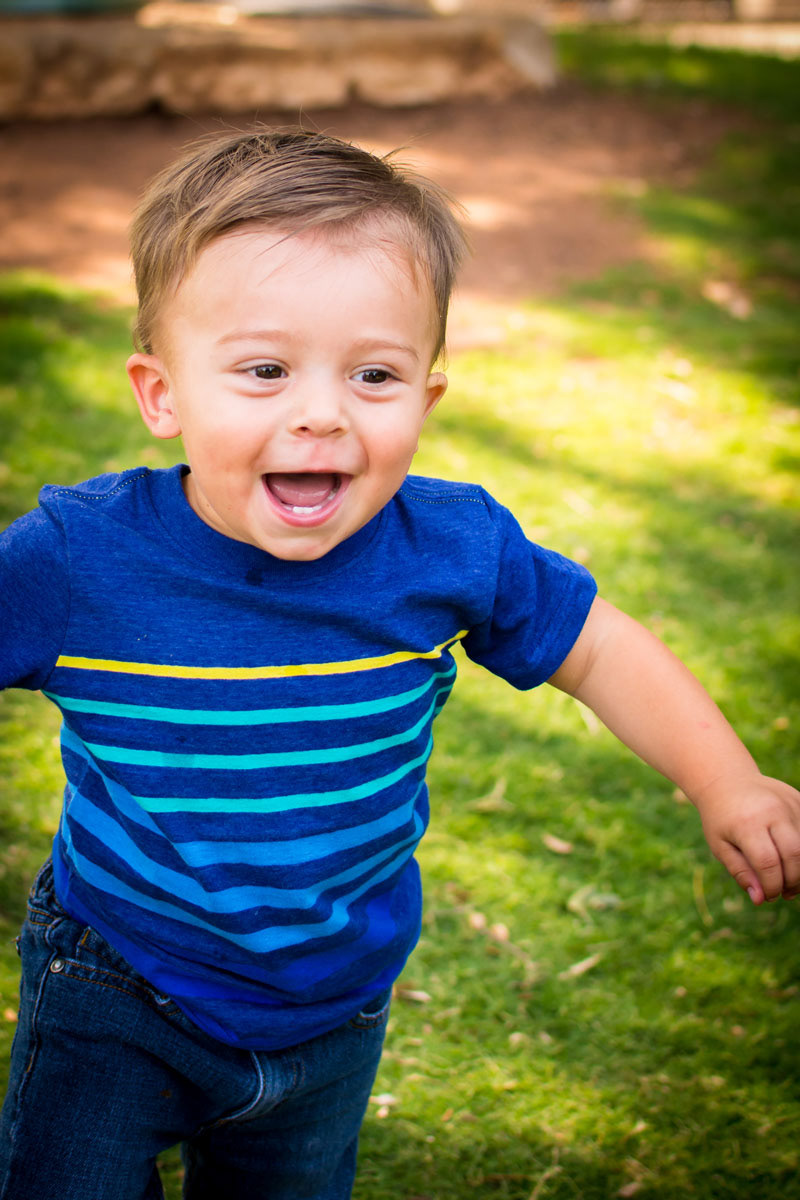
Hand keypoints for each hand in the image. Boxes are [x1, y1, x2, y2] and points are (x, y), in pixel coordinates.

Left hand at [694, 775, 799, 903]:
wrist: (727, 781)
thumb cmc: (721, 818)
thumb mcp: (720, 846)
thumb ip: (740, 872)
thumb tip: (760, 899)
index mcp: (747, 823)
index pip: (768, 862)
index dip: (771, 886)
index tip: (768, 896)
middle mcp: (772, 811)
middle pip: (795, 854)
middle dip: (793, 881)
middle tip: (785, 893)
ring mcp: (789, 803)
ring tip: (791, 882)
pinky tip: (792, 861)